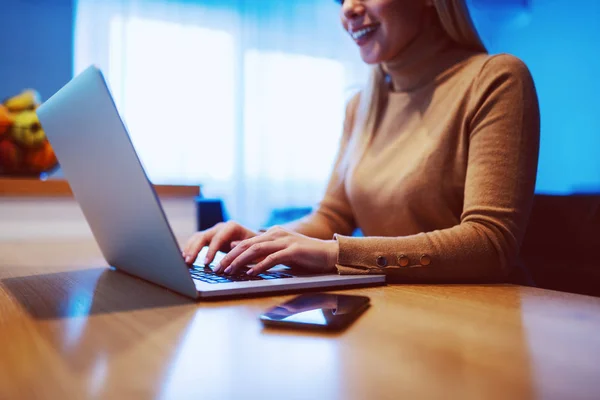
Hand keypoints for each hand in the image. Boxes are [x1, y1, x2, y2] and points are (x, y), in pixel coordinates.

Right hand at [182, 221, 257, 265]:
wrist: (256, 241)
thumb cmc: (256, 245)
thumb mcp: (254, 246)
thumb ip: (243, 245)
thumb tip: (231, 246)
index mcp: (232, 227)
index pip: (218, 237)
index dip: (211, 250)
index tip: (206, 262)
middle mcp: (221, 227)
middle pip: (204, 236)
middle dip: (196, 249)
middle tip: (189, 262)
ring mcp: (214, 231)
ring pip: (198, 237)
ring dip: (190, 249)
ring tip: (185, 261)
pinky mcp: (210, 237)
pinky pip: (196, 241)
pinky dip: (190, 248)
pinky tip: (185, 257)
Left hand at [216, 226, 338, 275]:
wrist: (329, 254)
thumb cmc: (305, 256)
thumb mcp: (281, 253)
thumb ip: (262, 252)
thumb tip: (239, 251)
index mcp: (272, 234)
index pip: (245, 242)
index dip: (229, 253)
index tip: (218, 265)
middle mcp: (276, 234)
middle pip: (247, 245)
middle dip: (230, 257)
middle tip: (218, 269)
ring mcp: (285, 241)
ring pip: (256, 249)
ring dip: (240, 261)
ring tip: (229, 271)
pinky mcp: (294, 250)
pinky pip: (273, 258)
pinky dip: (259, 266)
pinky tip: (250, 273)